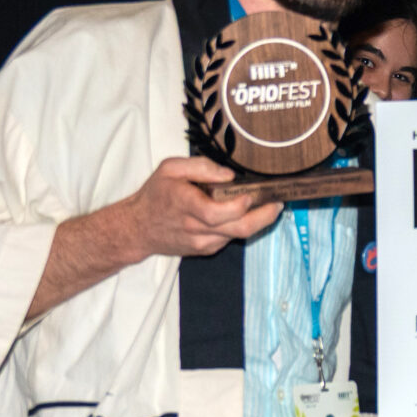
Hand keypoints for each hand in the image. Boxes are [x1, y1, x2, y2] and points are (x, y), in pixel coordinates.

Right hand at [124, 157, 282, 258]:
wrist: (138, 228)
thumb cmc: (155, 195)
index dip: (240, 206)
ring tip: (267, 204)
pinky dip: (241, 226)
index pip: (219, 213)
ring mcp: (202, 242)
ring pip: (238, 235)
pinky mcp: (206, 249)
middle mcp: (196, 228)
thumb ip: (200, 167)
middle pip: (239, 229)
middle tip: (278, 203)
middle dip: (265, 217)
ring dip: (257, 221)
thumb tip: (229, 175)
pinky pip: (230, 238)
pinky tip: (244, 214)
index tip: (252, 194)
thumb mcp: (170, 169)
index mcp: (186, 205)